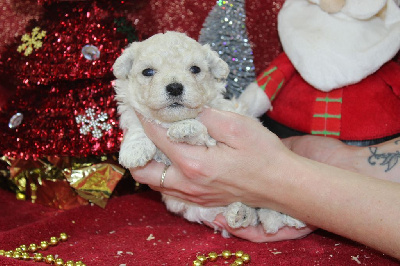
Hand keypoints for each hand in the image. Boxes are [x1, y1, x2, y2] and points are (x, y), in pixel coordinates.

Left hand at [131, 108, 315, 240]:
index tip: (138, 107)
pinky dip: (163, 177)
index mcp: (193, 163)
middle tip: (142, 133)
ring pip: (155, 185)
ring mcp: (194, 196)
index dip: (144, 120)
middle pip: (143, 173)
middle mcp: (187, 184)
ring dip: (149, 165)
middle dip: (136, 151)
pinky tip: (174, 163)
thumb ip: (205, 116)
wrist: (283, 184)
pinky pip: (170, 192)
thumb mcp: (237, 126)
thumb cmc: (264, 154)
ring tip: (154, 146)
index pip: (156, 138)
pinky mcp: (202, 201)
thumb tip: (185, 109)